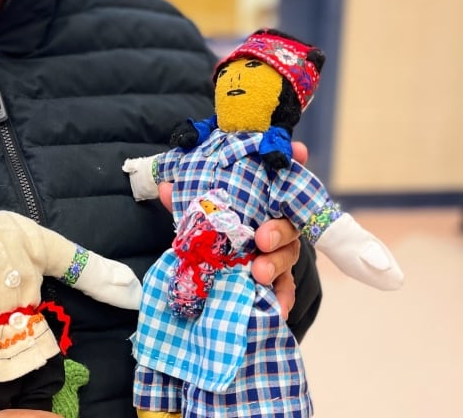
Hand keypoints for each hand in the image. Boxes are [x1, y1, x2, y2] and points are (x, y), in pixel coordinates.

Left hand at [158, 141, 309, 319]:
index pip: (282, 173)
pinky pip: (287, 287)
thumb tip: (164, 187)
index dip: (294, 159)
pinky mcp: (279, 277)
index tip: (299, 152)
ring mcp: (281, 248)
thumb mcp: (199, 208)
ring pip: (288, 253)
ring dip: (276, 263)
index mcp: (261, 195)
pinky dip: (284, 298)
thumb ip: (186, 198)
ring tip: (260, 273)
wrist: (214, 264)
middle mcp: (277, 218)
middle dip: (279, 228)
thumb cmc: (213, 223)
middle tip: (262, 238)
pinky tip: (279, 310)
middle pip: (288, 220)